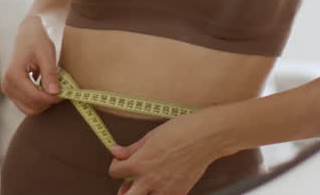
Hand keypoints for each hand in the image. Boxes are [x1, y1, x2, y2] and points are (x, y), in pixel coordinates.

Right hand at [0, 16, 61, 115]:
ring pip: (29, 109)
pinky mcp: (11, 91)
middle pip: (31, 106)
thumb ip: (50, 74)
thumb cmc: (37, 41)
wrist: (27, 35)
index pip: (34, 96)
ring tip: (53, 89)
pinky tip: (45, 90)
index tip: (64, 94)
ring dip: (43, 103)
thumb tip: (54, 92)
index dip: (51, 98)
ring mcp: (7, 89)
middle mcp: (7, 84)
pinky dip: (38, 102)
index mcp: (13, 74)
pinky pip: (26, 105)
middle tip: (61, 91)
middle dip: (48, 101)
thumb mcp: (46, 54)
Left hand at [107, 111, 224, 194]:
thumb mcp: (150, 136)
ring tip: (145, 186)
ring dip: (142, 194)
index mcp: (140, 163)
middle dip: (124, 191)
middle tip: (127, 184)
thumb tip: (114, 151)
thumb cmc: (180, 131)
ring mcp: (165, 189)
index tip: (121, 161)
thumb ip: (130, 149)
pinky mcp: (179, 193)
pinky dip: (160, 193)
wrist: (205, 137)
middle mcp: (150, 179)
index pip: (115, 172)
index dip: (116, 165)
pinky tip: (162, 184)